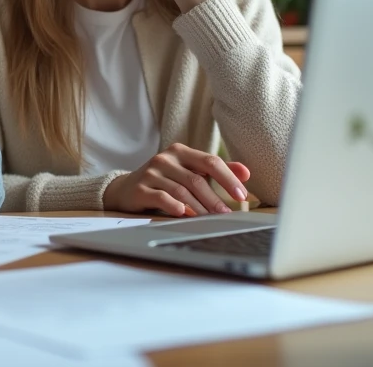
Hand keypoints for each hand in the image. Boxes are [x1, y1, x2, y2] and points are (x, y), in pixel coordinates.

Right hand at [103, 143, 250, 216]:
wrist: (126, 189)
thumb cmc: (164, 180)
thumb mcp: (189, 171)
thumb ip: (215, 170)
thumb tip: (246, 172)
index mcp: (181, 151)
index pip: (210, 161)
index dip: (228, 178)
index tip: (242, 195)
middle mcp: (165, 158)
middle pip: (196, 179)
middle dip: (215, 199)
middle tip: (227, 215)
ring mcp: (151, 172)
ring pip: (181, 190)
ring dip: (199, 207)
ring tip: (211, 220)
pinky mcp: (140, 188)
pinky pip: (161, 197)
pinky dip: (174, 206)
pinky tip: (184, 214)